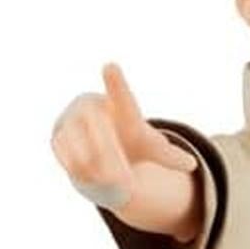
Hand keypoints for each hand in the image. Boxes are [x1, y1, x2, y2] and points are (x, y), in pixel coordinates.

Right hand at [50, 63, 197, 211]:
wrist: (96, 139)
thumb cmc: (127, 138)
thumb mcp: (148, 146)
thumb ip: (167, 154)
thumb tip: (192, 164)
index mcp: (117, 104)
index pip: (119, 95)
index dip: (115, 82)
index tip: (110, 66)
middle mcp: (90, 105)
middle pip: (100, 132)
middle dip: (113, 159)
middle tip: (126, 183)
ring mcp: (70, 119)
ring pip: (80, 145)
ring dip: (97, 168)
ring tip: (111, 182)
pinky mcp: (56, 136)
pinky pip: (66, 155)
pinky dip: (80, 170)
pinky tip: (91, 178)